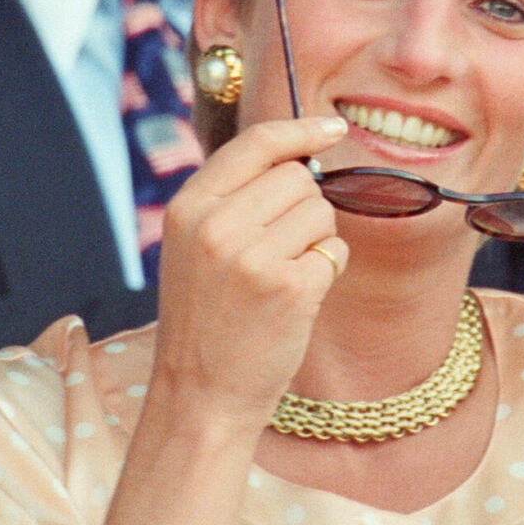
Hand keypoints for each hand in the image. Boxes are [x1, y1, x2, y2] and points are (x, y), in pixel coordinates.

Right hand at [146, 116, 349, 431]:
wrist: (200, 396)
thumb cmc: (206, 323)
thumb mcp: (194, 248)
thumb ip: (232, 200)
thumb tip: (298, 156)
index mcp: (188, 208)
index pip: (254, 143)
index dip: (299, 129)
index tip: (332, 128)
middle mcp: (216, 225)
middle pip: (297, 178)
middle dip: (304, 208)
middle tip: (279, 253)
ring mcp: (252, 256)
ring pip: (321, 212)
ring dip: (317, 241)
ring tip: (281, 279)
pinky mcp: (289, 287)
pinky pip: (335, 251)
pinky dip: (327, 272)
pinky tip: (296, 300)